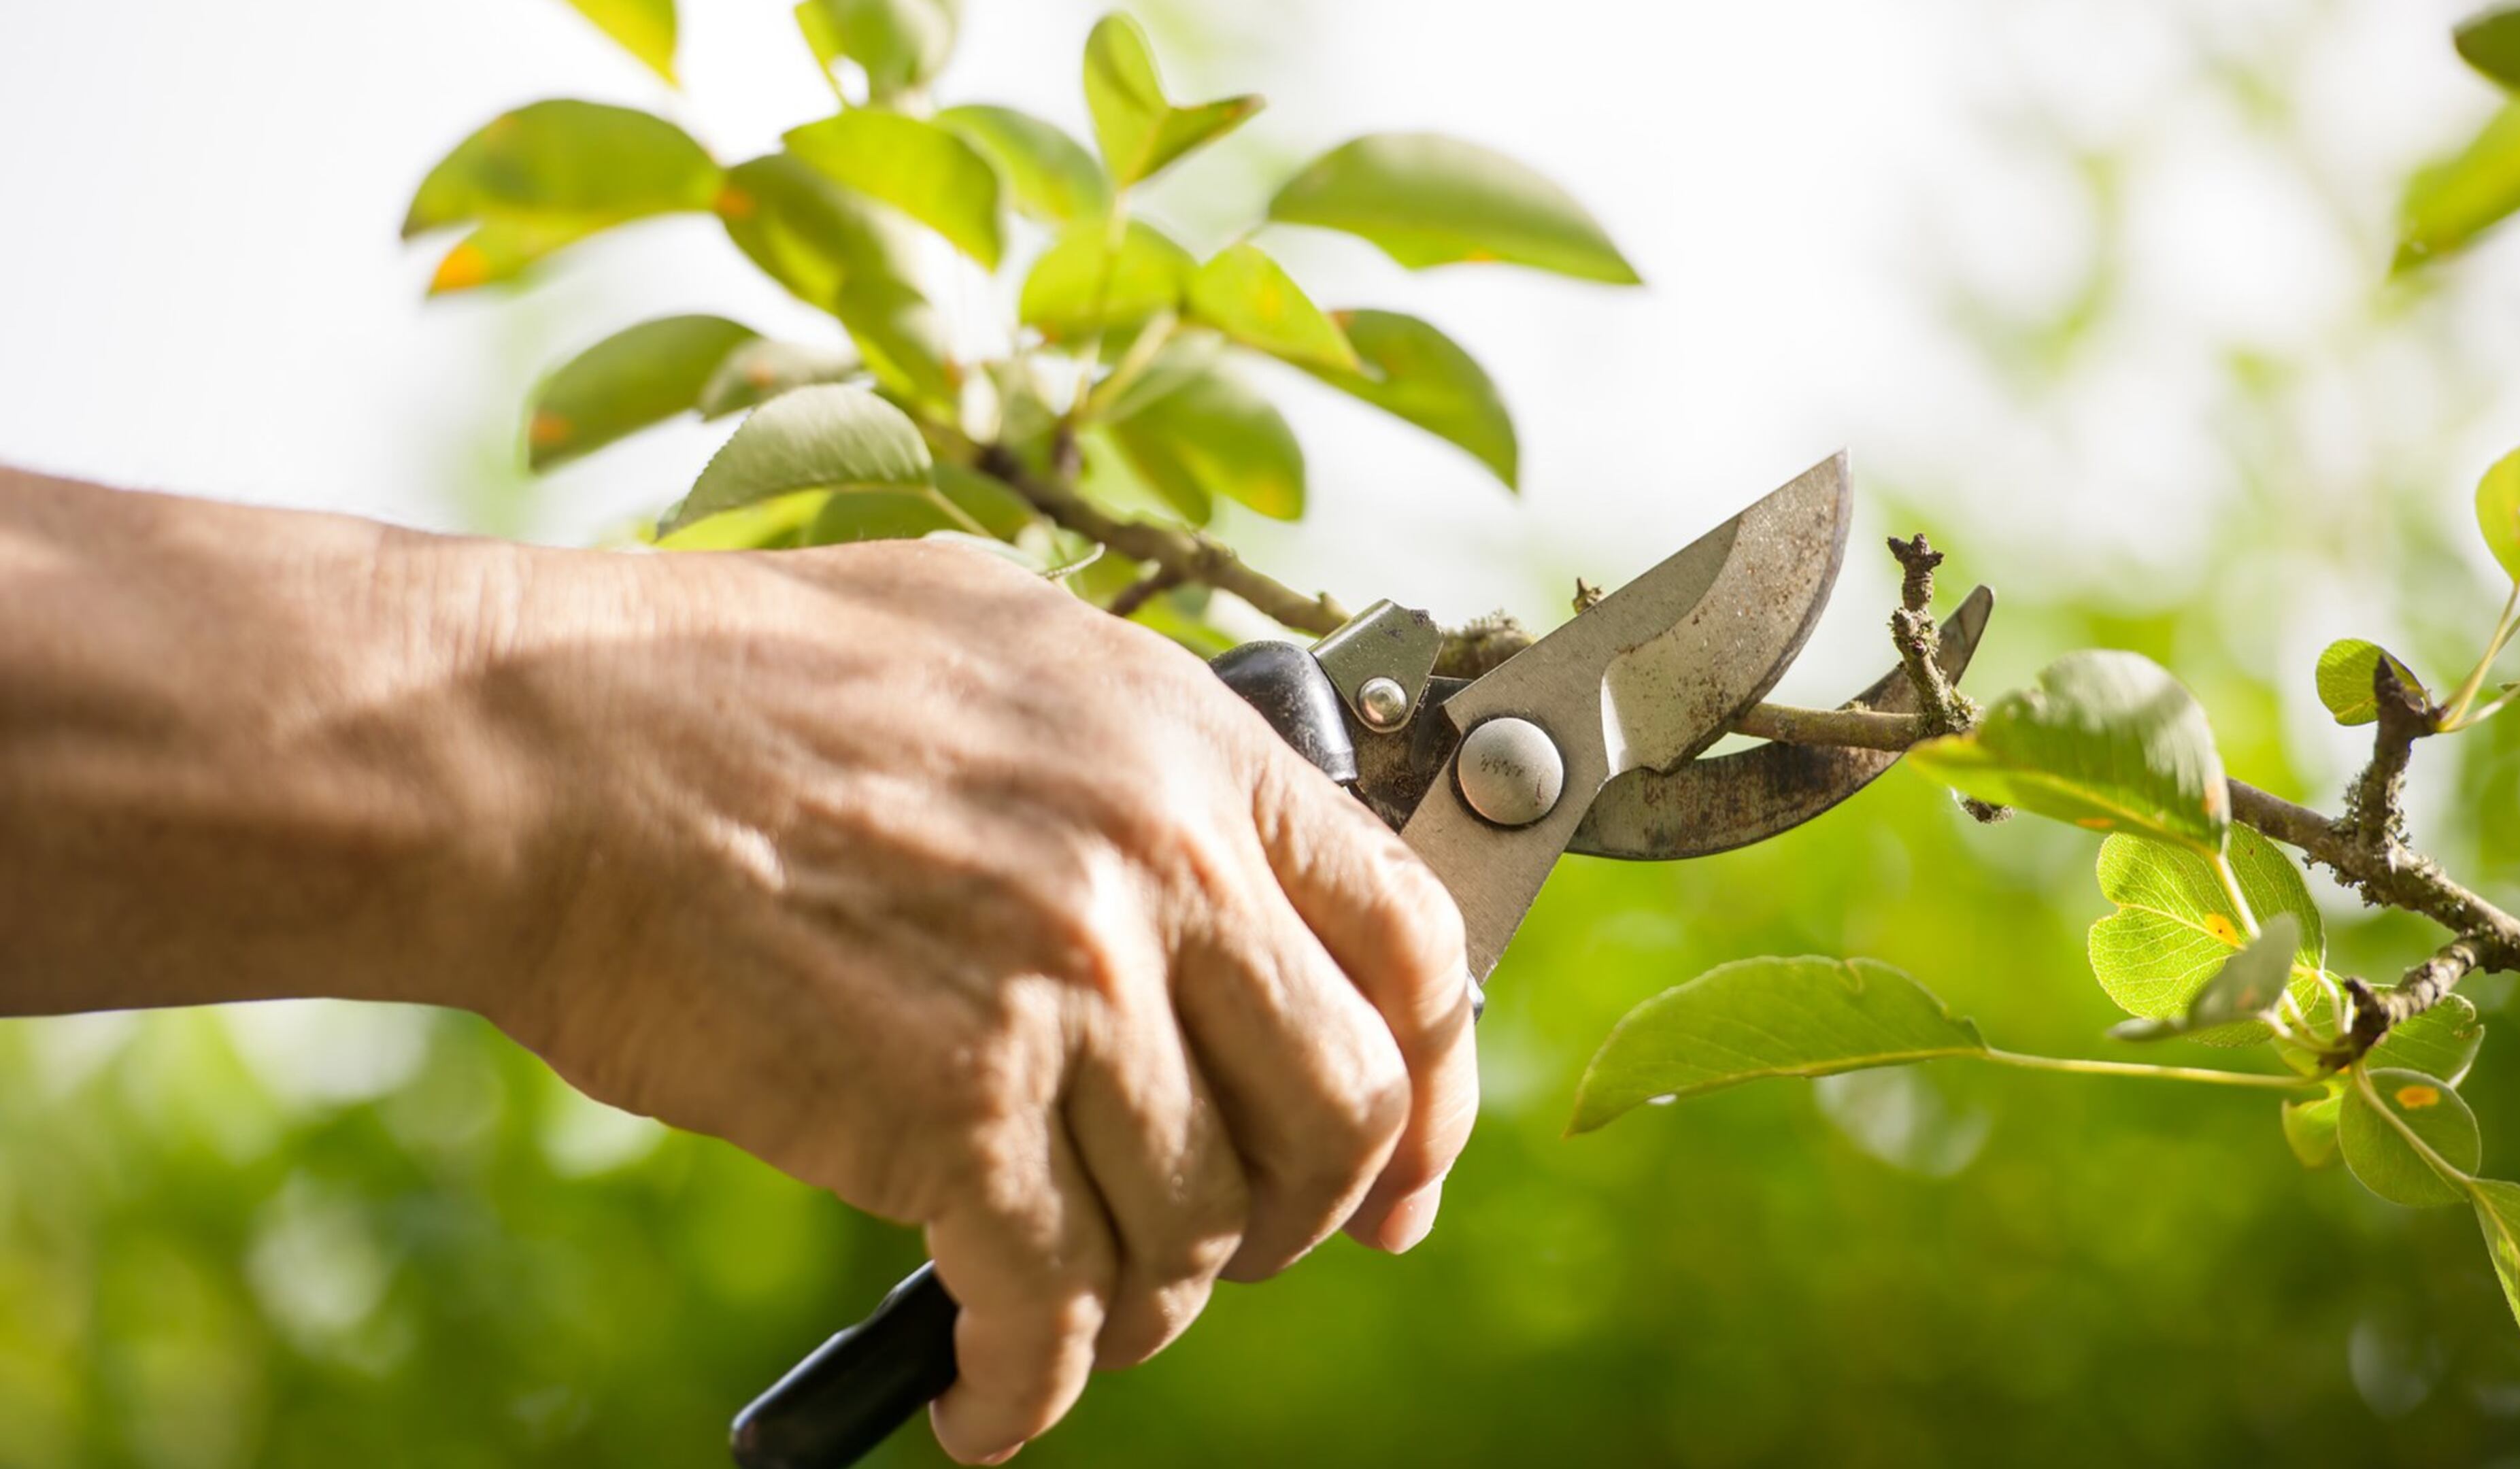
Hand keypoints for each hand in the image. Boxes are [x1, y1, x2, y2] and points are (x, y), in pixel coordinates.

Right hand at [481, 539, 1476, 1462]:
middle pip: (1342, 1111)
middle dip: (1307, 1216)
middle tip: (1243, 1249)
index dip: (1433, 1083)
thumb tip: (1220, 846)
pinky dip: (1032, 1387)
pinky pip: (1054, 1304)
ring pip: (1199, 1226)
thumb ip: (1136, 742)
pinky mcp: (951, 1109)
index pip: (1412, 942)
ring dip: (1152, 1305)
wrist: (542, 747)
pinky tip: (990, 1402)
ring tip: (1082, 1312)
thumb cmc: (737, 680)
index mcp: (1192, 750)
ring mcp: (1066, 990)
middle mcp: (1162, 868)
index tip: (1403, 1169)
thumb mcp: (997, 636)